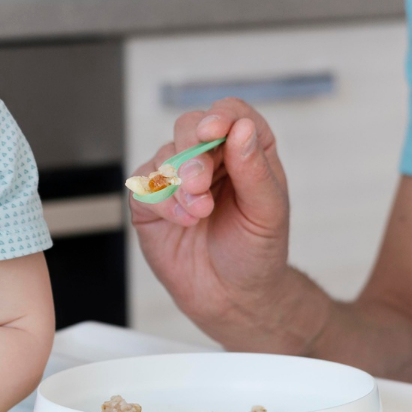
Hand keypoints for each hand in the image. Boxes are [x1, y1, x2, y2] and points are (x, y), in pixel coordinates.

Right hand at [128, 99, 298, 350]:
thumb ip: (255, 170)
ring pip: (165, 154)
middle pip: (190, 126)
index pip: (231, 114)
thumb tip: (241, 129)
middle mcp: (210, 159)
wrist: (232, 296)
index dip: (221, 116)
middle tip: (200, 184)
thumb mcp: (268, 212)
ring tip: (199, 212)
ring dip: (179, 182)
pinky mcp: (151, 202)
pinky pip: (143, 185)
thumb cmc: (256, 252)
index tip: (214, 131)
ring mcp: (177, 178)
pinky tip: (183, 220)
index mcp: (245, 152)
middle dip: (193, 153)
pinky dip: (162, 201)